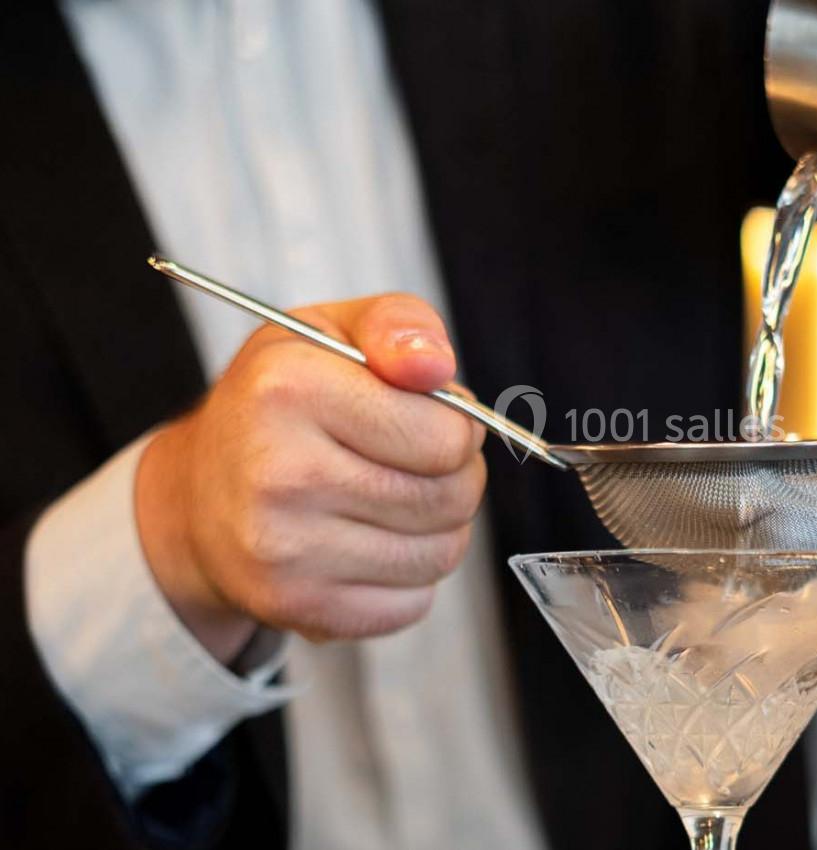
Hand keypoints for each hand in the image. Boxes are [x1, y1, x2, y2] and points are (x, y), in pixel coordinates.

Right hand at [135, 295, 485, 663]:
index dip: (455, 426)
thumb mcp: (332, 330)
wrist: (197, 494)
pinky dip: (410, 577)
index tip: (426, 419)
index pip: (446, 435)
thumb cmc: (282, 403)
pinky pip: (412, 603)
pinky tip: (370, 545)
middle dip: (456, 476)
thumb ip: (399, 324)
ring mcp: (284, 551)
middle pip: (450, 497)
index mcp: (288, 389)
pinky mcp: (296, 606)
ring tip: (393, 498)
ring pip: (441, 554)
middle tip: (418, 461)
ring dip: (438, 528)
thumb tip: (436, 367)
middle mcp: (278, 473)